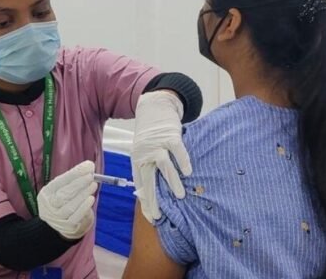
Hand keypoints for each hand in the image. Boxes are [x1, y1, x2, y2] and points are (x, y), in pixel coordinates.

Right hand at [38, 160, 97, 239]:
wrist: (62, 224)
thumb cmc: (65, 201)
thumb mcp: (64, 189)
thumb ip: (74, 178)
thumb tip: (89, 166)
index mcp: (46, 193)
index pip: (59, 182)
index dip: (74, 174)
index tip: (88, 166)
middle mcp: (49, 206)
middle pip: (63, 194)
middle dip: (78, 183)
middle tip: (91, 175)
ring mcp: (57, 217)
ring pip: (70, 205)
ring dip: (83, 194)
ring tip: (93, 185)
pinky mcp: (67, 226)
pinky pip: (76, 216)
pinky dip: (84, 207)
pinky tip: (91, 198)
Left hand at [132, 90, 191, 222]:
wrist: (154, 107)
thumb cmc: (151, 133)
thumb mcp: (143, 150)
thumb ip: (147, 168)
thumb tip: (147, 191)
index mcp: (137, 159)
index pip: (140, 184)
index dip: (145, 201)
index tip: (151, 217)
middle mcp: (145, 154)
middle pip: (149, 180)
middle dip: (154, 199)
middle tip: (159, 215)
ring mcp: (157, 145)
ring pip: (164, 167)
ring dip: (172, 183)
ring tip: (180, 197)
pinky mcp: (170, 136)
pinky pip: (177, 151)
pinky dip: (183, 162)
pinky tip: (188, 173)